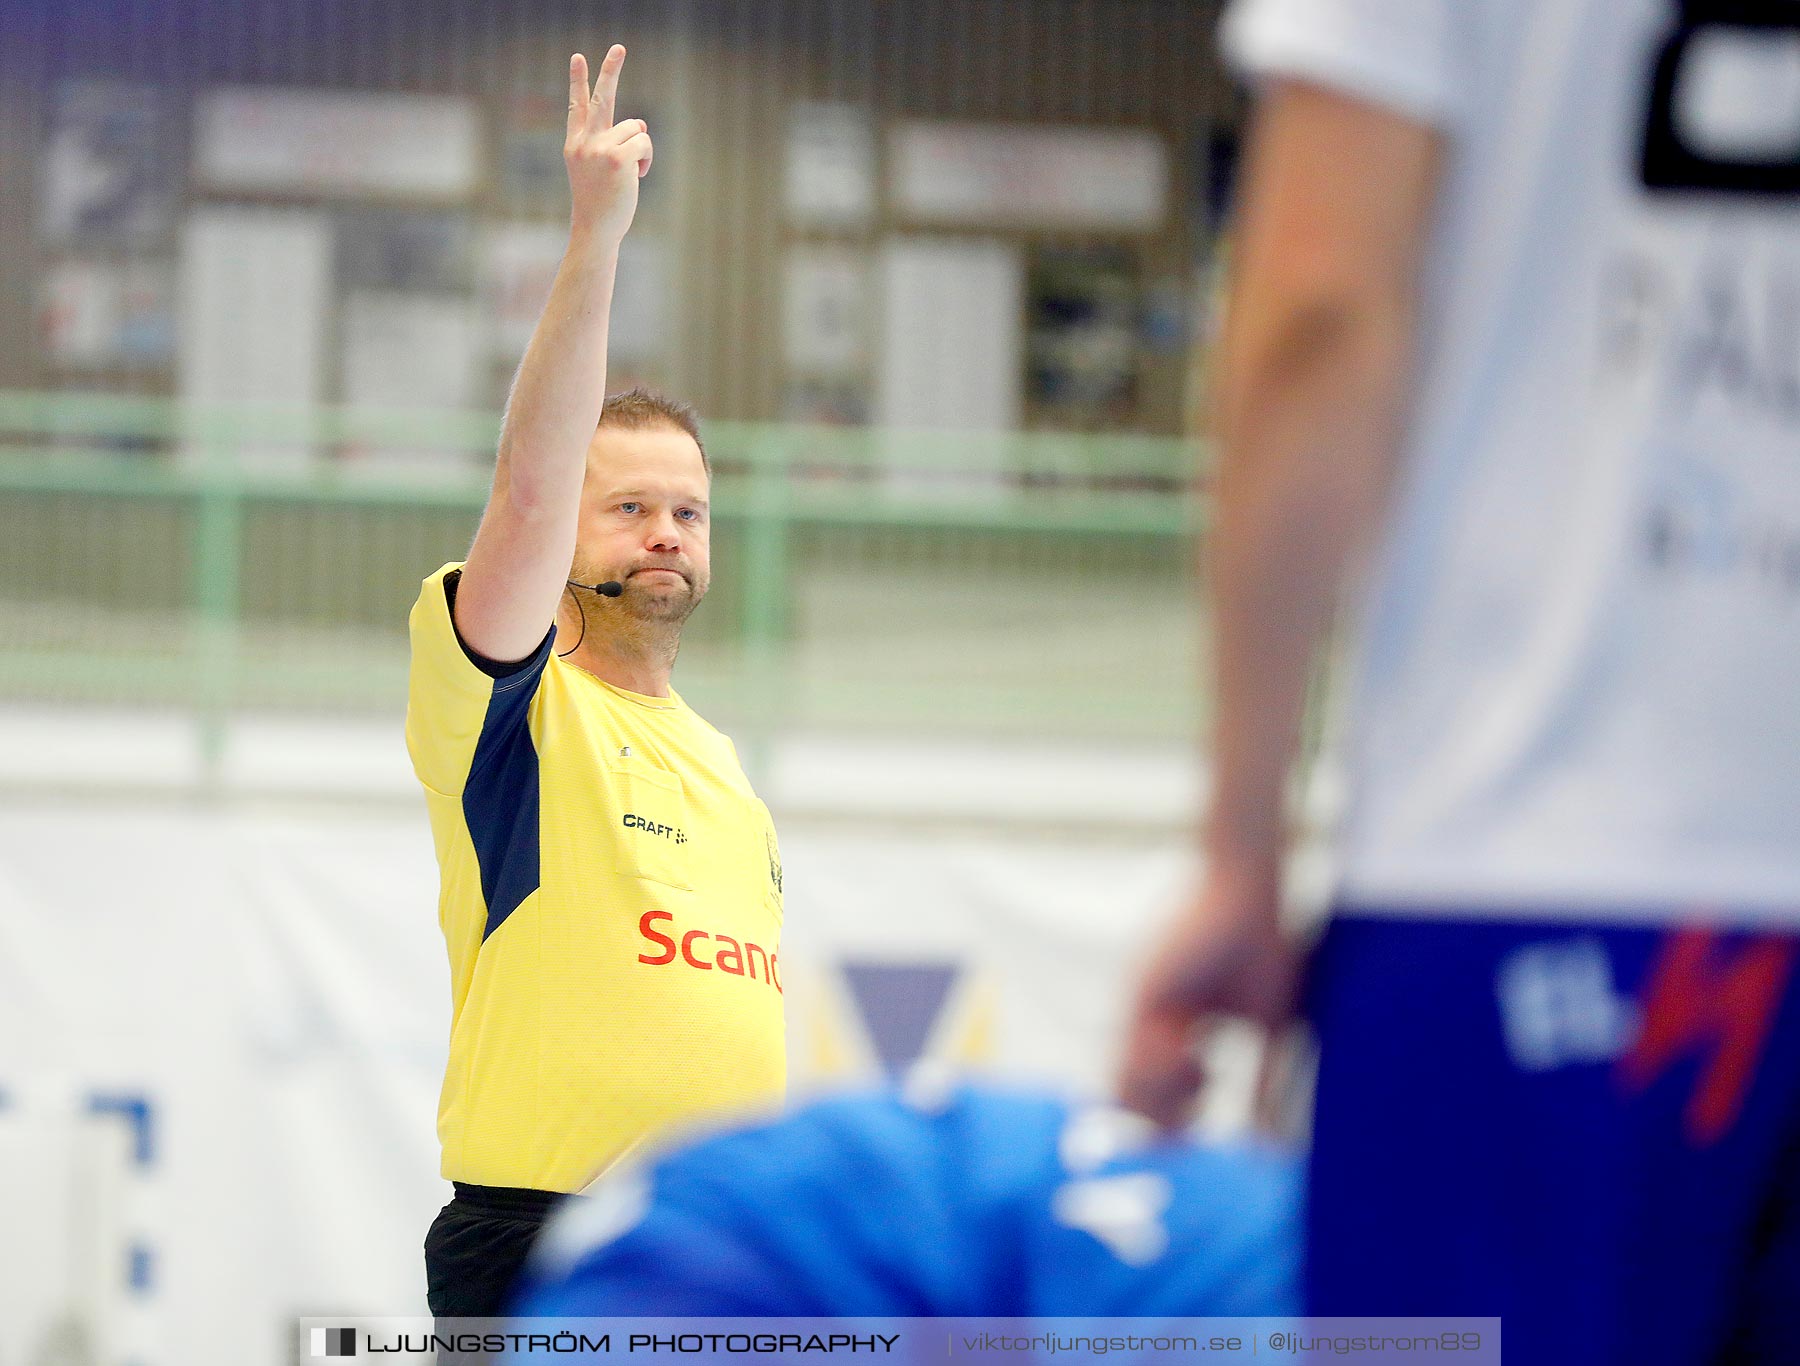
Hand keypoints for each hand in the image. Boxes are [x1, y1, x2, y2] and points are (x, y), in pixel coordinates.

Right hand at [565, 45, 653, 245]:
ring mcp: (599, 148)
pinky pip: (644, 142)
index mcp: (575, 144)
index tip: (577, 57)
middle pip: (602, 98)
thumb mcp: (598, 171)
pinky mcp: (618, 157)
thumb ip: (612, 144)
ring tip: (631, 173)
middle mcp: (584, 142)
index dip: (577, 81)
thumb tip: (638, 124)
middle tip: (619, 47)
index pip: (576, 106)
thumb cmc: (600, 205)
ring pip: (635, 128)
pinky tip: (638, 176)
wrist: (595, 230)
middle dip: (611, 70)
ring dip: (641, 149)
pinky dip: (646, 159)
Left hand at [1116, 858, 1301, 1130]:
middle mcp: (1150, 1026)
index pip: (1155, 1098)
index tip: (1208, 1111)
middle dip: (1168, 1115)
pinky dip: (1162, 1069)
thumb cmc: (1264, 953)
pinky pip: (1131, 1056)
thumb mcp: (1268, 1031)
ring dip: (1166, 1092)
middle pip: (1132, 1102)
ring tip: (1200, 1064)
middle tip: (1206, 1086)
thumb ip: (1265, 1084)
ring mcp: (1140, 1011)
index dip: (1176, 1121)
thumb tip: (1269, 1138)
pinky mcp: (1139, 994)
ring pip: (1123, 1087)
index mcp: (1178, 1033)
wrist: (1248, 897)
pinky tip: (1194, 1051)